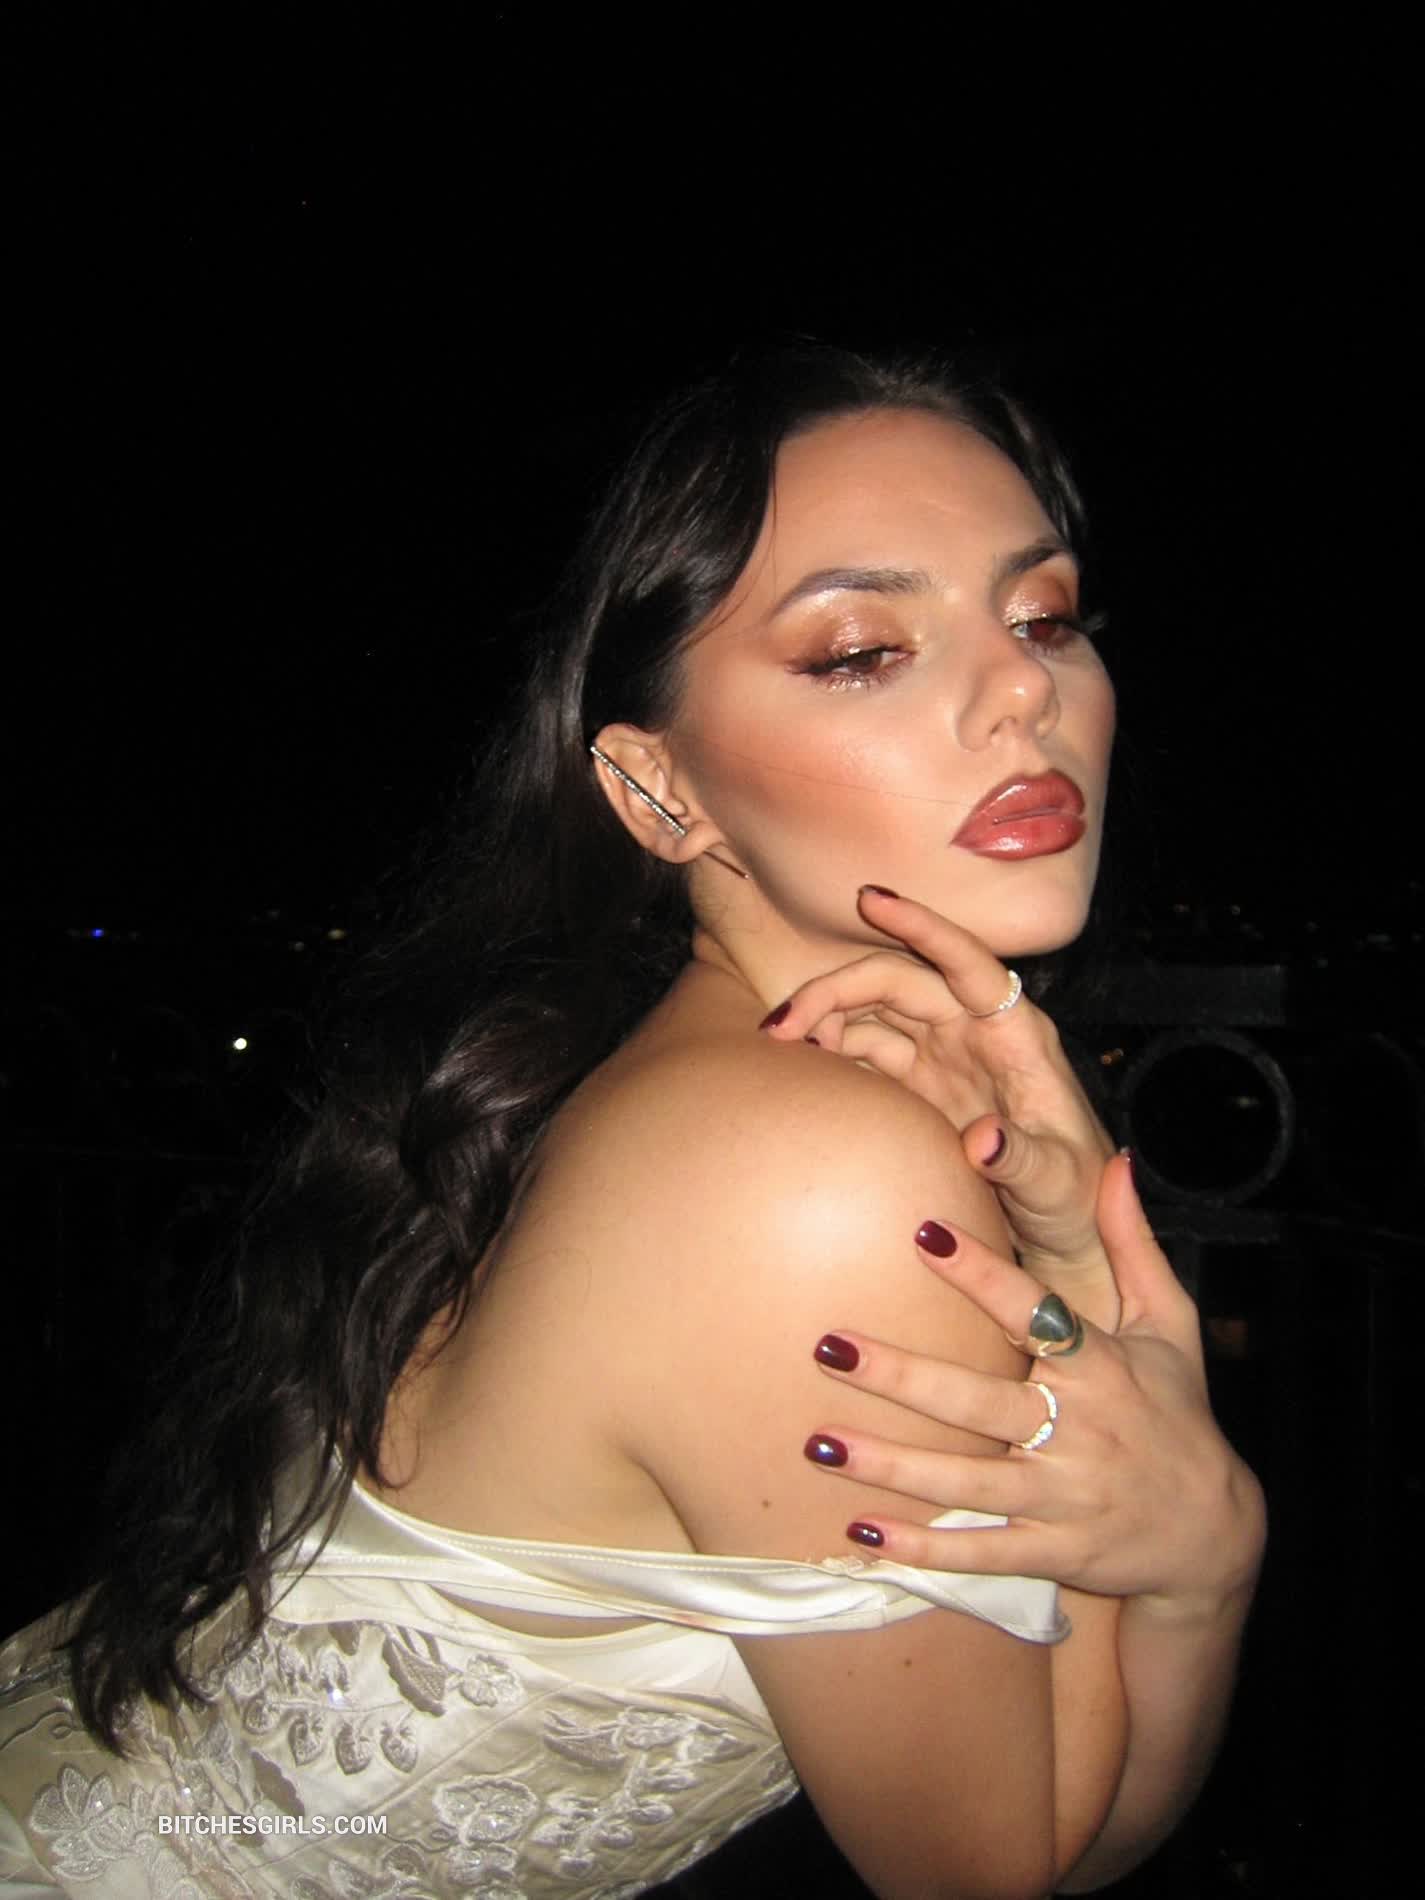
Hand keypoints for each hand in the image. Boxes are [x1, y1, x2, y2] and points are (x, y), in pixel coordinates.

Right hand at [761, 885, 1118, 1320]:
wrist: (1065, 1229)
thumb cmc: (1076, 1197)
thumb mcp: (1057, 1182)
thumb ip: (1023, 1160)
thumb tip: (983, 1139)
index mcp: (1014, 1033)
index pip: (966, 962)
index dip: (921, 927)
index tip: (872, 900)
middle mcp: (974, 1030)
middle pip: (899, 983)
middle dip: (837, 989)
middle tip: (781, 1023)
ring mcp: (942, 1054)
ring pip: (874, 1012)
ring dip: (825, 1017)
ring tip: (781, 1042)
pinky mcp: (919, 1084)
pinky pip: (867, 1051)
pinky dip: (832, 1050)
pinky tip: (801, 1064)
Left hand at [804, 1154, 1265, 1609]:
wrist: (1215, 1533)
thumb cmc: (1180, 1413)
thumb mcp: (1172, 1324)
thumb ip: (1134, 1242)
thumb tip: (1117, 1160)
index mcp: (1100, 1366)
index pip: (1034, 1311)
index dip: (982, 1273)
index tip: (923, 1231)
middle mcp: (1078, 1430)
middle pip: (978, 1400)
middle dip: (902, 1375)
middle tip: (828, 1346)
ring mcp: (1063, 1497)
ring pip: (966, 1479)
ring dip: (891, 1465)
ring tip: (817, 1440)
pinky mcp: (1053, 1552)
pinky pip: (981, 1551)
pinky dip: (923, 1548)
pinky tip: (860, 1534)